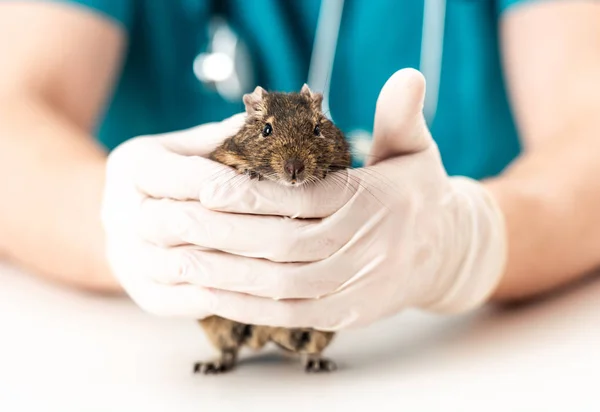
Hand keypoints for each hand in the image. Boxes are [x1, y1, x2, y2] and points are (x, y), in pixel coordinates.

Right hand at [100, 112, 353, 317]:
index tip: (278, 187)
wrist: (127, 220)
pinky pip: (184, 301)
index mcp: (133, 166)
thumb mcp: (186, 146)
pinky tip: (264, 292)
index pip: (184, 175)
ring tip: (285, 263)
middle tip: (294, 230)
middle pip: (181, 223)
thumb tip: (269, 123)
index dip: (231, 184)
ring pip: (184, 267)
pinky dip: (225, 298)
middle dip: (241, 227)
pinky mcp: (144, 292)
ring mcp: (129, 257)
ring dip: (238, 266)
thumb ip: (222, 137)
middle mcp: (122, 213)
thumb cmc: (170, 177)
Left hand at [192, 69, 507, 329]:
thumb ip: (400, 116)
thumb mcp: (415, 150)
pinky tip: (214, 293)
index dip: (255, 195)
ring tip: (181, 260)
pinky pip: (294, 314)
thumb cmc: (417, 195)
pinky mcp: (350, 315)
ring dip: (229, 276)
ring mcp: (360, 286)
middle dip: (227, 236)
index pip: (307, 198)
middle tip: (175, 225)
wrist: (445, 253)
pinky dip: (250, 306)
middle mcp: (369, 247)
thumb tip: (407, 75)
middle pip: (288, 245)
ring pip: (286, 285)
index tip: (206, 187)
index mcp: (377, 201)